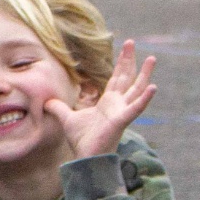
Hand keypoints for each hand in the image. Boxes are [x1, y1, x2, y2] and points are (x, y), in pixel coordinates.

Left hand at [47, 40, 156, 160]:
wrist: (85, 156)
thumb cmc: (82, 140)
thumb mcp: (67, 118)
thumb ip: (58, 108)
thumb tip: (46, 101)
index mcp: (107, 102)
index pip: (117, 78)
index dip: (121, 63)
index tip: (125, 47)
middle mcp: (118, 104)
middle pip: (127, 77)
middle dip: (130, 59)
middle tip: (132, 42)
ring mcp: (122, 111)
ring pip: (137, 89)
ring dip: (145, 74)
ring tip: (153, 58)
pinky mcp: (122, 121)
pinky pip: (136, 108)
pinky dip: (145, 98)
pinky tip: (154, 87)